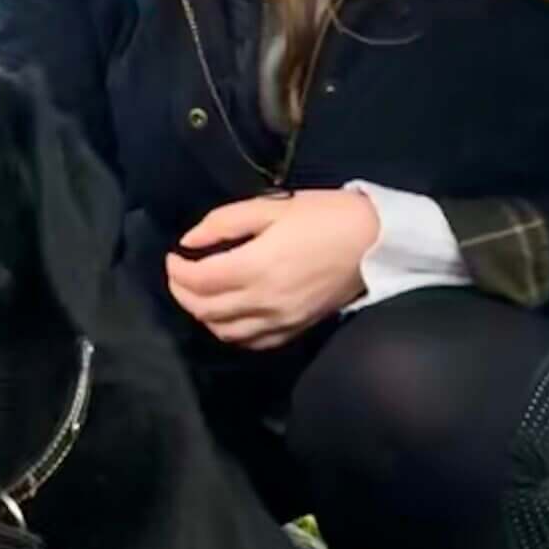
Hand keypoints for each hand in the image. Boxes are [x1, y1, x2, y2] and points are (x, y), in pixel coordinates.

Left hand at [164, 189, 381, 348]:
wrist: (376, 242)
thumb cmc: (326, 216)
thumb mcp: (273, 206)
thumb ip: (224, 223)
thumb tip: (189, 241)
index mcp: (256, 266)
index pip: (199, 280)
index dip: (176, 271)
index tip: (173, 257)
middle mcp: (263, 300)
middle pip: (204, 309)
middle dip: (182, 292)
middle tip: (178, 275)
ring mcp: (279, 320)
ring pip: (223, 331)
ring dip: (202, 314)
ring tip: (199, 293)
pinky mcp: (294, 330)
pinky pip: (251, 342)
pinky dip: (229, 331)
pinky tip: (227, 314)